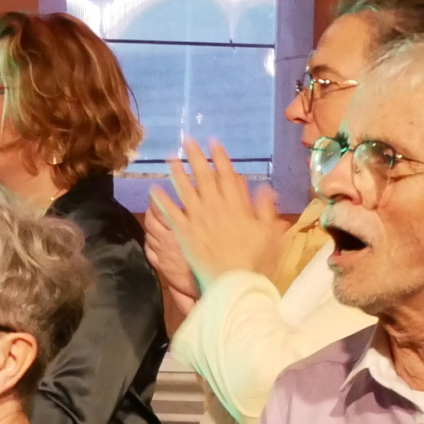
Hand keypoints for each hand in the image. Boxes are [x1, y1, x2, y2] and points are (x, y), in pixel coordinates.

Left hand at [149, 138, 286, 294]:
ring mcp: (198, 220)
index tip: (213, 142)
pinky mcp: (183, 234)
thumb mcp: (270, 233)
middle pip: (204, 176)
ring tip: (169, 158)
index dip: (219, 157)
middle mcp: (216, 207)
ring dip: (177, 172)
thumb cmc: (255, 261)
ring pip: (185, 190)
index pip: (227, 175)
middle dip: (195, 157)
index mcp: (237, 205)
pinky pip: (170, 213)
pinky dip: (161, 201)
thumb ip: (265, 210)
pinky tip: (154, 190)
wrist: (234, 283)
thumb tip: (265, 188)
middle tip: (187, 140)